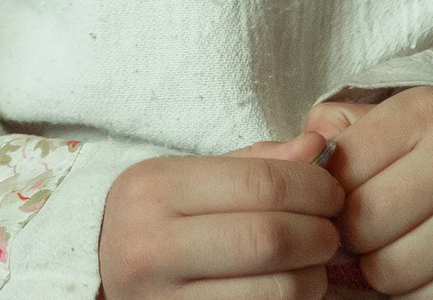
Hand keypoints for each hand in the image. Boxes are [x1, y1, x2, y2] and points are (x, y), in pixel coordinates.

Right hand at [98, 130, 345, 299]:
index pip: (260, 183)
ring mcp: (165, 298)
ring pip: (276, 288)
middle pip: (270, 237)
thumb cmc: (156, 221)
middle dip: (320, 232)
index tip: (331, 191)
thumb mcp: (186, 179)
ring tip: (313, 263)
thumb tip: (316, 147)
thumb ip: (252, 164)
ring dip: (314, 276)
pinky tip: (291, 286)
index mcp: (153, 189)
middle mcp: (151, 245)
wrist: (101, 273)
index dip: (313, 186)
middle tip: (331, 229)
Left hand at [303, 93, 432, 298]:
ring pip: (385, 272)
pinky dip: (419, 294)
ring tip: (413, 245)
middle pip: (358, 225)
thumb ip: (350, 128)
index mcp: (429, 115)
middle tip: (381, 228)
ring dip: (387, 269)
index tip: (353, 196)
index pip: (338, 169)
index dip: (334, 192)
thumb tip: (294, 151)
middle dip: (358, 236)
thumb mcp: (416, 120)